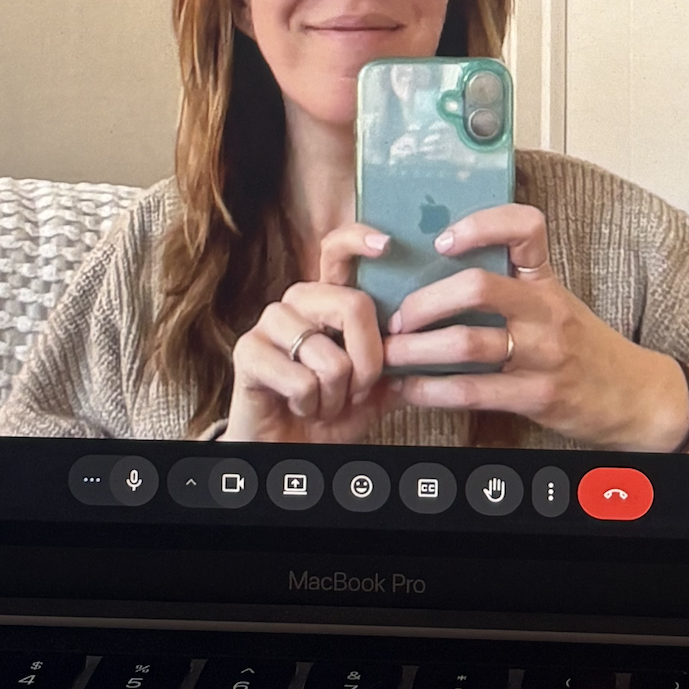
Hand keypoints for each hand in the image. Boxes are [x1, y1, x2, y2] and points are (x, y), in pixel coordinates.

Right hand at [221, 224, 397, 442]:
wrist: (290, 449)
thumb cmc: (332, 413)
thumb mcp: (377, 389)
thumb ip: (402, 363)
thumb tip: (441, 341)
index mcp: (327, 300)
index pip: (337, 252)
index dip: (359, 240)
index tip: (387, 244)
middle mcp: (297, 302)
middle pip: (352, 305)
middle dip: (368, 363)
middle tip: (355, 390)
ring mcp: (269, 323)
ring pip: (330, 355)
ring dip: (336, 394)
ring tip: (322, 402)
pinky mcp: (247, 352)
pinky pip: (302, 380)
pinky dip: (310, 406)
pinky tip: (299, 407)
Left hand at [381, 203, 688, 449]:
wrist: (634, 395)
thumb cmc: (584, 346)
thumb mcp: (555, 304)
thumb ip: (510, 287)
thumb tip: (436, 276)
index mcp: (546, 280)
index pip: (525, 228)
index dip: (481, 225)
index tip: (442, 240)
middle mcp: (546, 310)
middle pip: (477, 288)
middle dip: (424, 303)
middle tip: (396, 317)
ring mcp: (543, 353)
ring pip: (466, 342)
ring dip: (415, 350)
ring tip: (388, 355)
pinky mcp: (538, 395)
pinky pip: (473, 390)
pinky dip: (430, 391)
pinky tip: (409, 390)